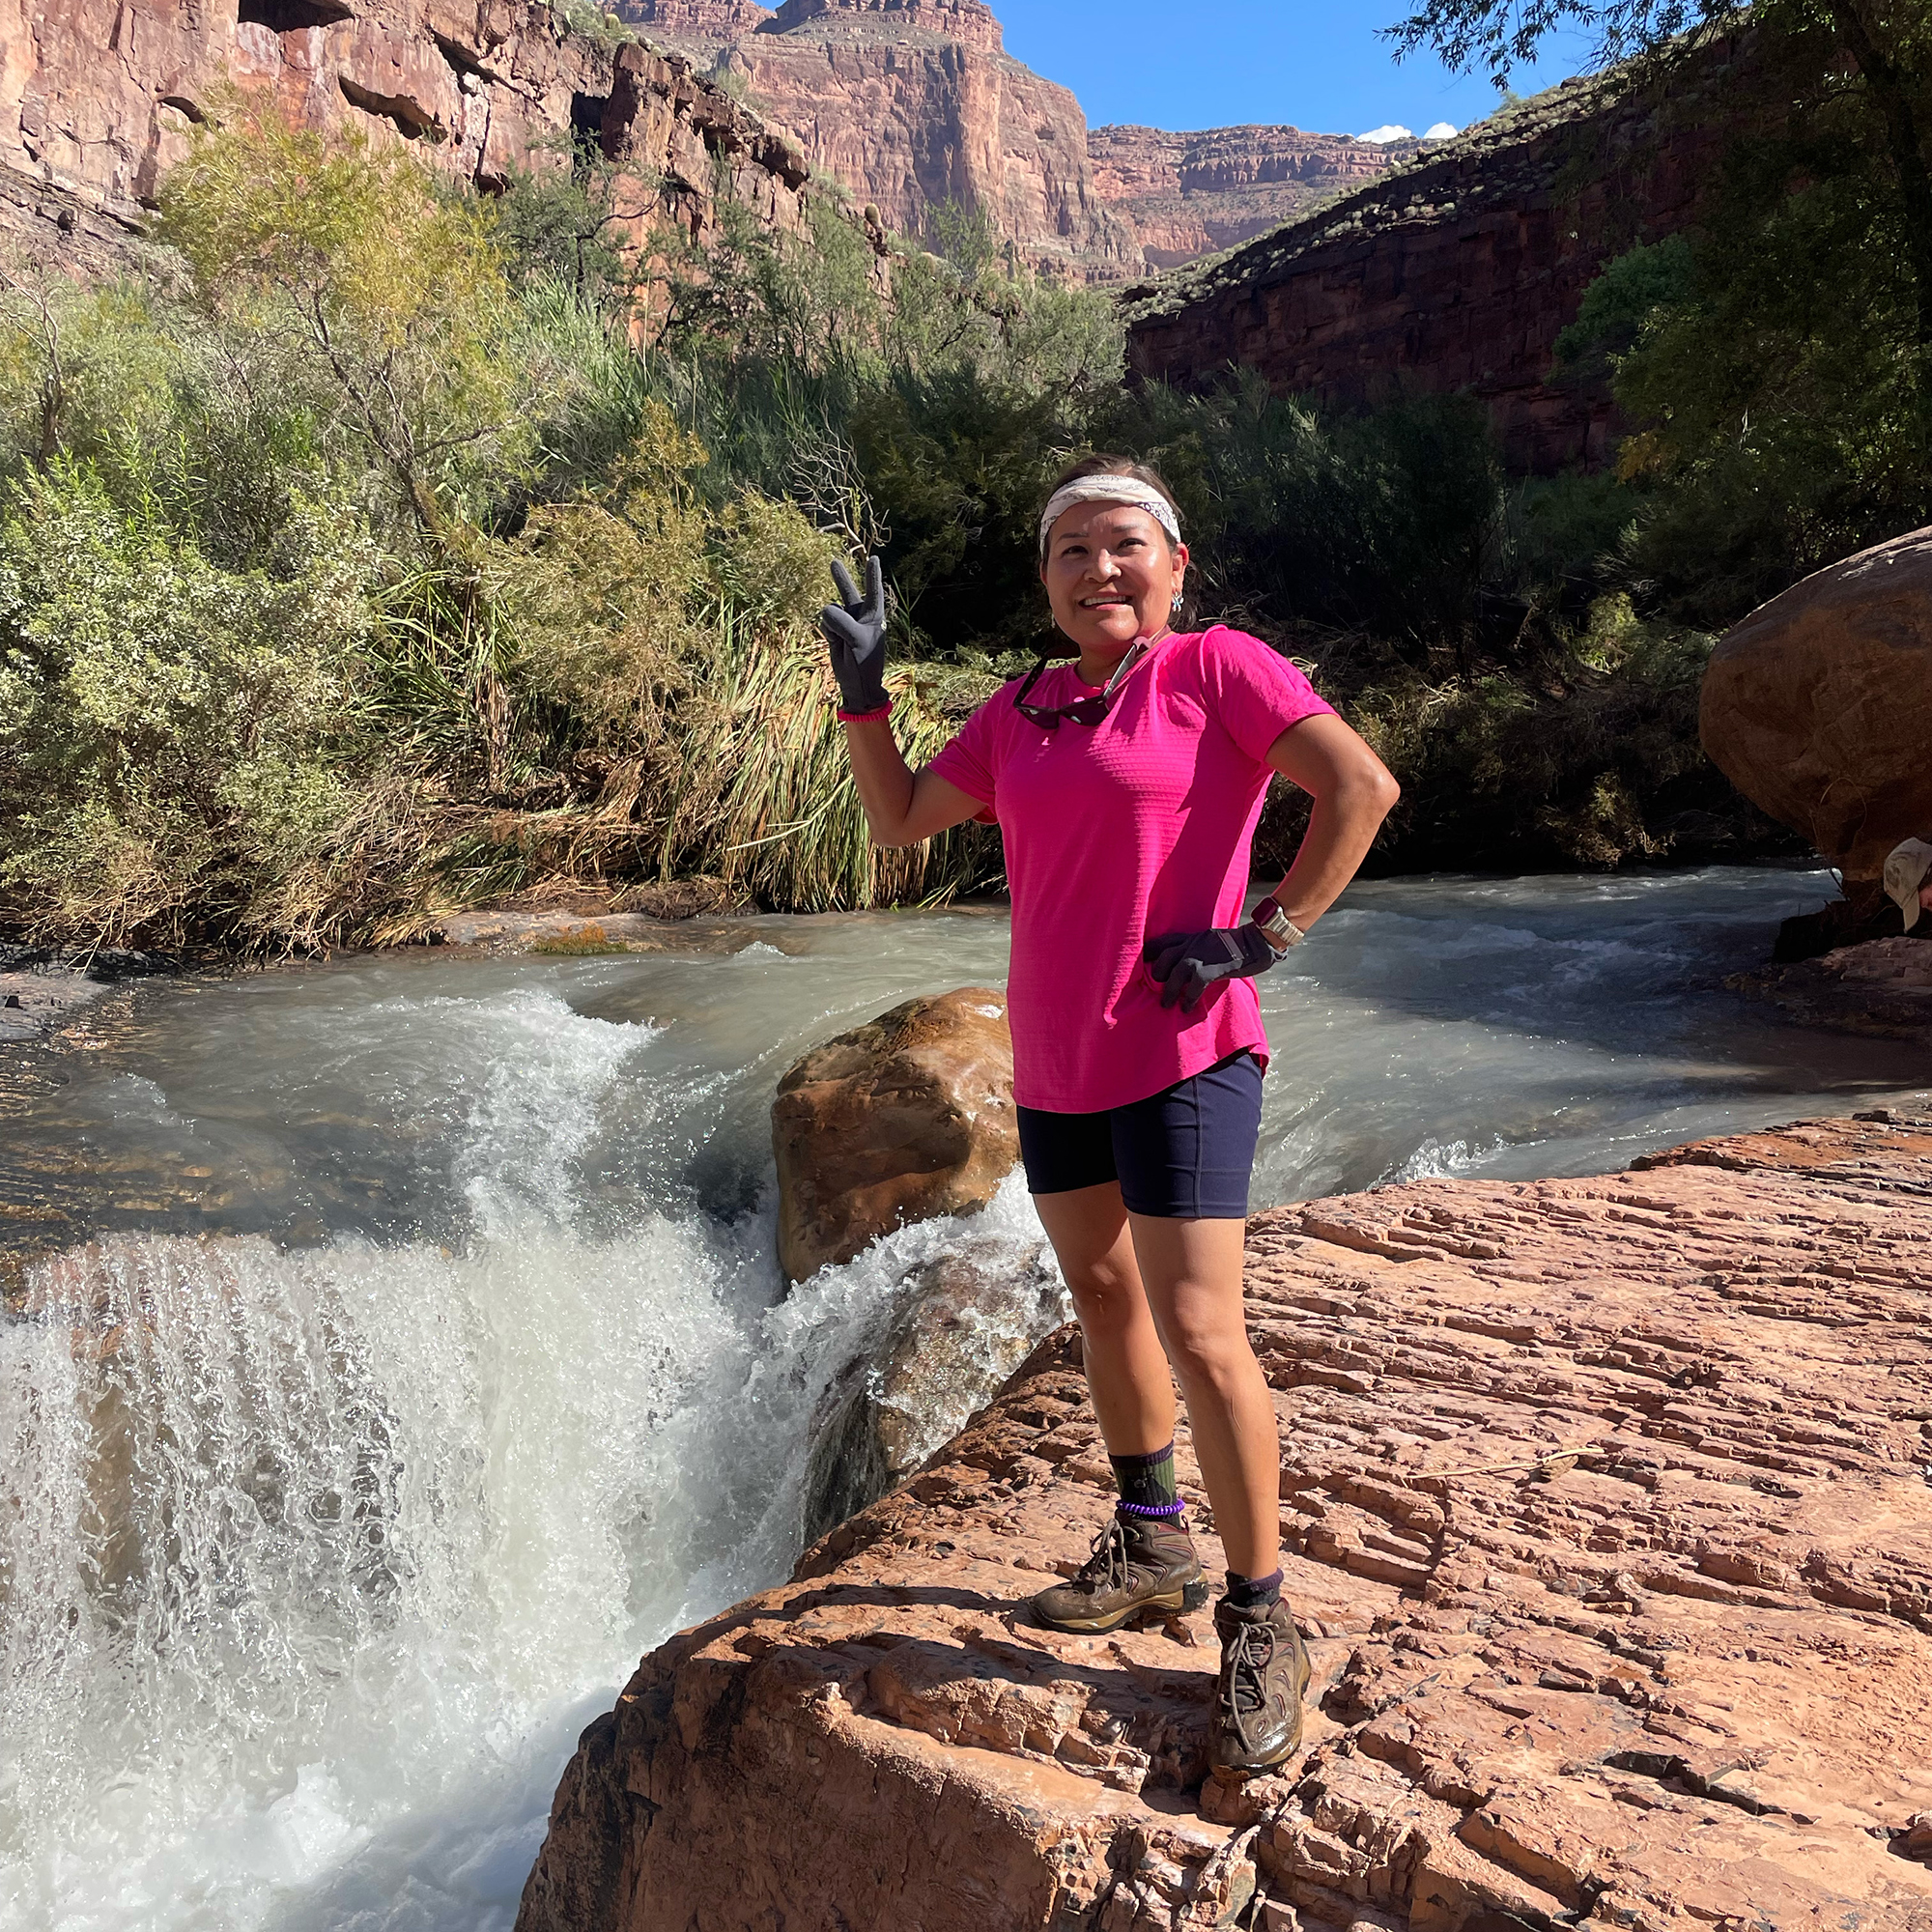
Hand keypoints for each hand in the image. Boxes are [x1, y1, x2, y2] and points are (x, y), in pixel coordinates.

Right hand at [822, 556, 888, 713]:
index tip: (875, 559)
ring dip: (832, 624)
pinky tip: (835, 642)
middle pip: (848, 592)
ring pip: (831, 610)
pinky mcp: (834, 630)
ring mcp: (846, 622)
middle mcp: (860, 616)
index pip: (873, 591)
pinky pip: (825, 622)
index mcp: (873, 616)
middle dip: (840, 578)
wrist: (856, 684)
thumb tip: (826, 609)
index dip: (872, 575)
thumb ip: (841, 621)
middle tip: (834, 562)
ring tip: (841, 640)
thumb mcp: (855, 640)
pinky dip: (828, 631)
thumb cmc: (863, 663)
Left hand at [1142, 925, 1278, 1012]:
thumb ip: (1201, 949)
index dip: (1151, 952)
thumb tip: (1195, 965)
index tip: (1144, 963)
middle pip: (1164, 957)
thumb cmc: (1241, 944)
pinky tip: (1186, 1008)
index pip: (1164, 941)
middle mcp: (1193, 943)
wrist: (1259, 941)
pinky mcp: (1212, 968)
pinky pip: (1194, 985)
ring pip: (1175, 972)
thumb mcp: (1214, 940)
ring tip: (1166, 1004)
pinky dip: (1188, 998)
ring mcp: (1202, 955)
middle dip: (1157, 973)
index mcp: (1193, 937)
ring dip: (1169, 990)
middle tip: (1157, 987)